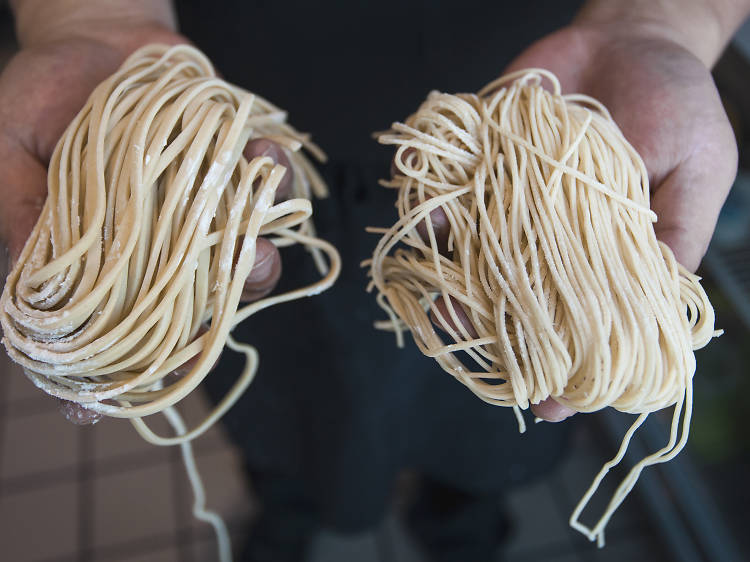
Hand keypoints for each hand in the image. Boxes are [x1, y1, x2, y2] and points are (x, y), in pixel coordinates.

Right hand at [0, 25, 290, 422]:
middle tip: (226, 284)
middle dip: (215, 311)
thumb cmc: (39, 103)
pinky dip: (274, 178)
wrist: (93, 43)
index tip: (91, 412)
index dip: (100, 377)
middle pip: (195, 307)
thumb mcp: (9, 156)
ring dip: (257, 253)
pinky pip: (267, 188)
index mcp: (104, 259)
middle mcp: (160, 248)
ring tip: (256, 234)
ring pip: (244, 258)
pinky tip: (263, 156)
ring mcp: (202, 213)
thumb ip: (23, 215)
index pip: (109, 330)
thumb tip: (34, 285)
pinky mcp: (233, 173)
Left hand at [416, 20, 735, 421]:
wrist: (633, 36)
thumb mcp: (696, 173)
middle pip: (509, 295)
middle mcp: (548, 233)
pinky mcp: (485, 156)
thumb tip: (658, 302)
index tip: (545, 405)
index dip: (563, 364)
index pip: (576, 320)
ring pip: (468, 250)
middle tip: (466, 331)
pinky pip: (447, 185)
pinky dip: (431, 200)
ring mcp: (511, 196)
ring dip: (448, 269)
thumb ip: (673, 236)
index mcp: (600, 251)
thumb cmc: (676, 105)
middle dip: (485, 321)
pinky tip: (431, 215)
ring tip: (440, 280)